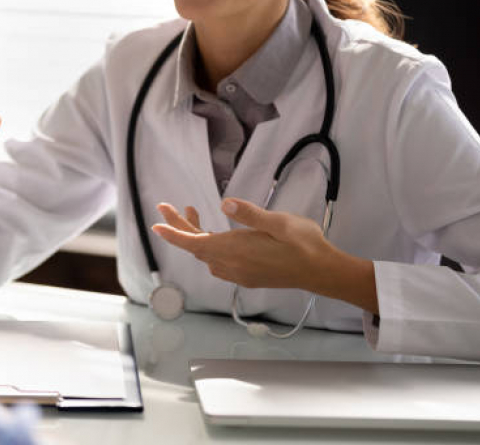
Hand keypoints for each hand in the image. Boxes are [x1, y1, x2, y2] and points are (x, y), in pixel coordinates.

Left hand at [151, 199, 378, 312]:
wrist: (322, 272)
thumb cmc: (304, 244)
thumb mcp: (278, 222)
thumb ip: (249, 214)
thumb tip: (224, 203)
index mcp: (236, 250)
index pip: (195, 243)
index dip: (173, 234)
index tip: (156, 225)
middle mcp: (232, 265)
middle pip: (196, 247)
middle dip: (180, 227)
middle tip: (167, 207)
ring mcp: (239, 273)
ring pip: (206, 255)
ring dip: (195, 235)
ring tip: (191, 213)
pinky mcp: (246, 276)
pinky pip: (218, 262)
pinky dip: (209, 246)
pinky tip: (214, 234)